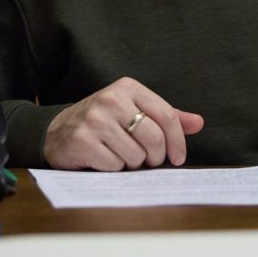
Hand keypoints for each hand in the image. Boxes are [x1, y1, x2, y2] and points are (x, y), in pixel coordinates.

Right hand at [43, 77, 204, 170]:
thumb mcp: (134, 111)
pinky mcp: (82, 140)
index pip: (167, 116)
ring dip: (132, 163)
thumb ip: (166, 117)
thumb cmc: (104, 122)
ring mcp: (95, 119)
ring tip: (120, 154)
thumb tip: (198, 123)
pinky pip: (114, 166)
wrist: (58, 131)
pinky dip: (113, 169)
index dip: (178, 141)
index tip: (178, 158)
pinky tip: (103, 159)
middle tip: (147, 160)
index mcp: (128, 87)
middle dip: (155, 156)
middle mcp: (111, 99)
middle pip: (154, 138)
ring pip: (135, 155)